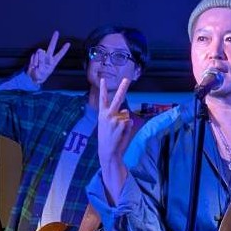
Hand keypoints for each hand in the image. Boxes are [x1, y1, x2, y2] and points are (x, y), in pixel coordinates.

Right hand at [26, 30, 70, 84]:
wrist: (33, 77)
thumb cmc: (40, 75)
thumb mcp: (42, 71)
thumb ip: (42, 62)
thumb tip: (41, 52)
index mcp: (53, 62)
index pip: (60, 55)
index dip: (63, 49)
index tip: (68, 44)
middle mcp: (48, 57)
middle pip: (51, 47)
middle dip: (54, 39)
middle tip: (57, 32)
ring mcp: (42, 56)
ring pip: (39, 52)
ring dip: (37, 59)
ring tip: (37, 66)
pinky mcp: (35, 56)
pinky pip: (33, 55)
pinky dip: (33, 60)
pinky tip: (34, 65)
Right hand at [97, 77, 133, 202]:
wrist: (108, 151)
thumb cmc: (109, 139)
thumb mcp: (110, 126)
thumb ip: (117, 117)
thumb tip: (126, 111)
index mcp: (102, 114)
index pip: (102, 99)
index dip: (103, 89)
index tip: (103, 79)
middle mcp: (107, 114)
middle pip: (117, 99)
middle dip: (122, 88)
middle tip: (127, 79)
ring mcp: (114, 119)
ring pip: (126, 116)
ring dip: (124, 123)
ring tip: (117, 132)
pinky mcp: (121, 124)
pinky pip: (128, 122)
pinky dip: (127, 127)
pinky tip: (120, 134)